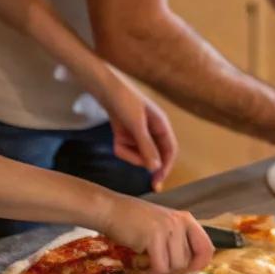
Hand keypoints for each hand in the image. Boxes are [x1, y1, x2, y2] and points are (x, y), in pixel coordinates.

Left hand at [100, 71, 177, 191]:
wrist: (104, 89)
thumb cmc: (125, 101)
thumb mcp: (137, 125)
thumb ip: (146, 146)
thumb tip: (156, 167)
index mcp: (162, 126)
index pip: (170, 151)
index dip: (167, 167)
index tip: (160, 181)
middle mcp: (152, 132)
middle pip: (155, 156)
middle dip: (147, 164)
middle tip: (151, 184)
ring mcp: (138, 134)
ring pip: (138, 155)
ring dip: (129, 153)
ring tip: (119, 141)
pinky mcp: (126, 135)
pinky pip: (126, 150)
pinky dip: (121, 148)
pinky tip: (116, 137)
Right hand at [101, 194, 213, 273]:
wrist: (110, 210)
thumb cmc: (133, 221)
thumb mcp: (163, 225)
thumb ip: (178, 240)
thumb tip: (189, 266)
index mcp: (186, 219)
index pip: (207, 248)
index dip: (199, 264)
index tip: (185, 270)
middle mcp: (180, 223)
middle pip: (188, 261)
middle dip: (172, 269)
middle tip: (156, 265)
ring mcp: (168, 229)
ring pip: (175, 266)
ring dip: (160, 270)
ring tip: (147, 263)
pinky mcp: (154, 237)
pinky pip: (160, 267)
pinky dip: (150, 271)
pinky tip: (140, 264)